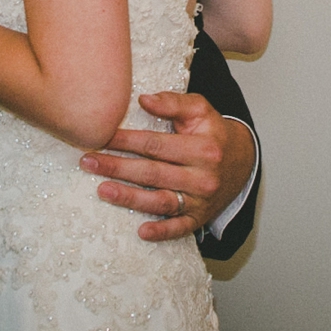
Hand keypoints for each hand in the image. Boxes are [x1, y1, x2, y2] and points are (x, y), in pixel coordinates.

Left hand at [79, 91, 255, 241]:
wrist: (242, 161)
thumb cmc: (212, 132)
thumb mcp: (200, 110)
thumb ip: (173, 102)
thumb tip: (144, 99)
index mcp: (202, 148)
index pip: (156, 144)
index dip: (126, 141)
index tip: (101, 136)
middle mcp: (202, 176)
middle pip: (153, 172)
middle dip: (117, 167)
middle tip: (88, 161)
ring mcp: (201, 200)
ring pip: (161, 200)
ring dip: (129, 197)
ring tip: (102, 190)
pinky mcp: (199, 218)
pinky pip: (180, 228)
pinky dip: (162, 232)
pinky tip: (142, 231)